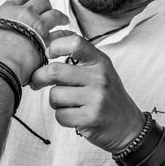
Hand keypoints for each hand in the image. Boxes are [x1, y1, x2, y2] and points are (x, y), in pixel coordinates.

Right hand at [0, 0, 67, 84]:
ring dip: (60, 16)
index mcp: (7, 10)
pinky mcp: (48, 39)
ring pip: (54, 13)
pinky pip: (62, 33)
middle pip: (40, 1)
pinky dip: (66, 33)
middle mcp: (24, 13)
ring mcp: (38, 25)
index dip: (27, 0)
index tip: (31, 5)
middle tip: (48, 12)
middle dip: (46, 6)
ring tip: (63, 20)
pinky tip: (68, 35)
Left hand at [30, 33, 145, 152]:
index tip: (48, 53)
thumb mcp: (100, 70)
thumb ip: (79, 55)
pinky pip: (60, 115)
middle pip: (55, 71)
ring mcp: (96, 98)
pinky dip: (62, 117)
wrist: (129, 127)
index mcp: (100, 62)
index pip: (75, 43)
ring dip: (54, 101)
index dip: (55, 45)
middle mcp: (100, 78)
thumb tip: (50, 38)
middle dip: (39, 77)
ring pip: (55, 95)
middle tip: (36, 81)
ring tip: (68, 103)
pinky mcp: (90, 118)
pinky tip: (74, 116)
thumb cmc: (107, 96)